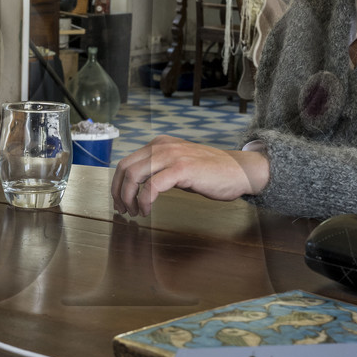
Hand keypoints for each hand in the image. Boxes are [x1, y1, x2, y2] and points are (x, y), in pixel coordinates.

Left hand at [110, 135, 269, 216]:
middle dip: (118, 192)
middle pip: (125, 168)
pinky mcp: (182, 169)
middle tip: (124, 210)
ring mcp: (172, 156)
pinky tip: (147, 211)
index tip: (120, 201)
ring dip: (128, 198)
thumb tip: (137, 186)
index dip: (117, 184)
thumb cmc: (211, 172)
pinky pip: (152, 186)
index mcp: (159, 144)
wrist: (239, 171)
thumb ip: (159, 169)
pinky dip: (144, 201)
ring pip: (133, 176)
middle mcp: (162, 146)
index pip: (126, 162)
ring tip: (135, 212)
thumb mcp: (179, 164)